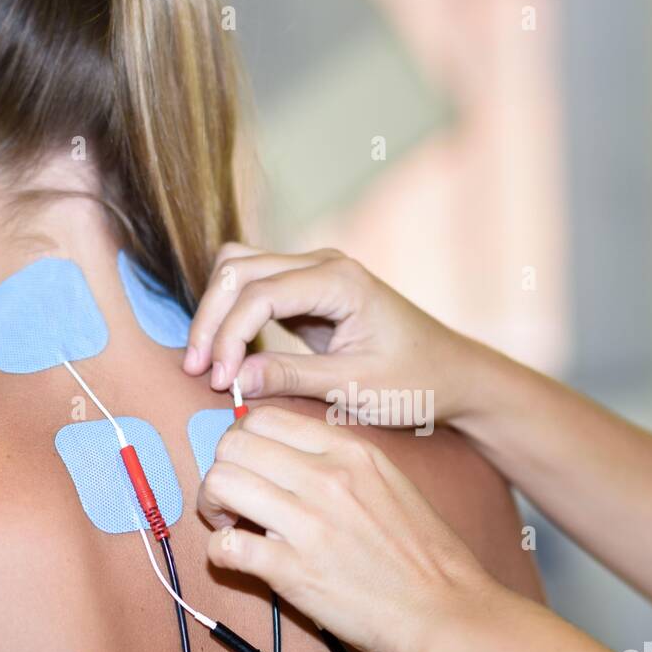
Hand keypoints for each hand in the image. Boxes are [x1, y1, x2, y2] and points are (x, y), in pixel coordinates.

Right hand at [182, 243, 482, 426]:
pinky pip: (253, 290)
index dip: (229, 337)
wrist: (452, 374)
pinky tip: (228, 357)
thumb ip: (294, 379)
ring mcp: (314, 273)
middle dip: (211, 320)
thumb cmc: (417, 382)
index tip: (219, 381)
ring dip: (215, 313)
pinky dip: (232, 317)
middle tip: (199, 372)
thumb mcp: (357, 387)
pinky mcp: (307, 292)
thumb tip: (235, 380)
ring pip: (238, 271)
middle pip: (238, 269)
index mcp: (341, 280)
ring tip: (208, 364)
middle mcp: (323, 264)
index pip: (259, 294)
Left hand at [196, 405, 498, 651]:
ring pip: (220, 484)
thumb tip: (287, 458)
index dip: (244, 442)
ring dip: (213, 506)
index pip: (265, 418)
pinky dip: (219, 554)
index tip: (251, 467)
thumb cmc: (424, 555)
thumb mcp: (390, 483)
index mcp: (350, 451)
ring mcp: (307, 523)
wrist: (446, 611)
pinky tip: (239, 561)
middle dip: (222, 470)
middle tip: (233, 500)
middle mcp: (326, 477)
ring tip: (234, 526)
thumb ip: (340, 463)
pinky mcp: (292, 571)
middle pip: (233, 445)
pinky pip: (225, 547)